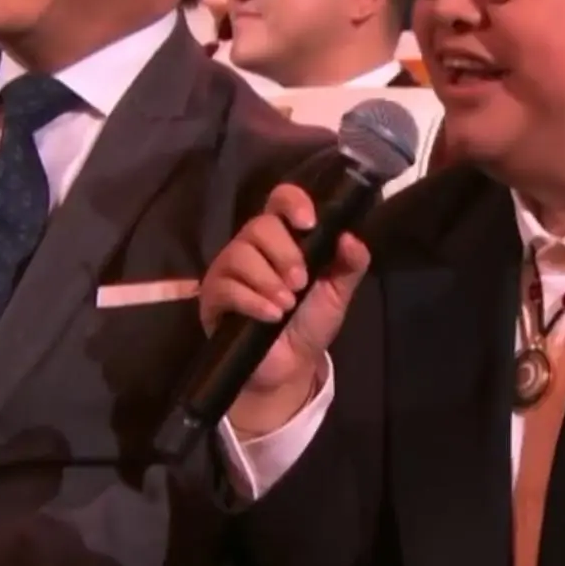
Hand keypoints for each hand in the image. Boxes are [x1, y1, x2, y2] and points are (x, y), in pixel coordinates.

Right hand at [200, 184, 369, 433]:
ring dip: (268, 280)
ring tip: (286, 306)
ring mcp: (229, 269)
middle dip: (285, 253)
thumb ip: (350, 264)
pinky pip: (227, 287)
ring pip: (240, 254)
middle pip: (260, 226)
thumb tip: (351, 237)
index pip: (280, 199)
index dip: (293, 202)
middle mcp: (253, 245)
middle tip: (300, 283)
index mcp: (284, 236)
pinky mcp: (214, 296)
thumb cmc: (310, 321)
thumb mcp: (338, 292)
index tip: (308, 223)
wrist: (289, 366)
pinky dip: (253, 301)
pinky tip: (270, 316)